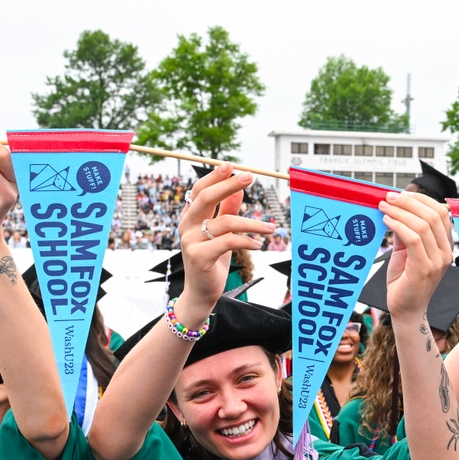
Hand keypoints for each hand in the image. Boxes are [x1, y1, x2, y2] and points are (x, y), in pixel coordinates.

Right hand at [173, 165, 273, 321]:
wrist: (201, 294)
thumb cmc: (212, 262)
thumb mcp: (221, 234)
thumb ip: (227, 211)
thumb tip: (238, 189)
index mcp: (189, 218)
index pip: (199, 191)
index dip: (214, 177)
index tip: (231, 166)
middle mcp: (186, 227)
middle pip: (206, 199)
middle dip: (228, 185)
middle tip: (249, 177)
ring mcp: (191, 242)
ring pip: (225, 223)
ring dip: (253, 223)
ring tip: (271, 228)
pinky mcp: (200, 257)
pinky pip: (228, 242)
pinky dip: (247, 241)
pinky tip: (258, 245)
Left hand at [380, 191, 451, 319]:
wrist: (405, 310)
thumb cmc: (405, 281)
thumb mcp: (406, 252)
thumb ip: (405, 231)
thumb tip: (396, 208)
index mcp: (445, 246)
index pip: (441, 213)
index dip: (421, 199)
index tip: (400, 194)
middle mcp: (446, 253)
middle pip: (433, 215)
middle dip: (409, 202)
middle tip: (389, 197)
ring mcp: (437, 261)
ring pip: (423, 225)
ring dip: (400, 212)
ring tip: (384, 208)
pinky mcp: (424, 269)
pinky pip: (413, 239)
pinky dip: (398, 226)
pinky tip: (387, 221)